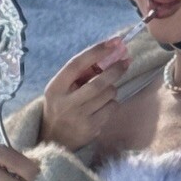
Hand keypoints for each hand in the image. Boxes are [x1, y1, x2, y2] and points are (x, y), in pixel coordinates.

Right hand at [39, 35, 131, 152]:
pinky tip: (102, 105)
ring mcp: (79, 117)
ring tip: (105, 89)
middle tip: (126, 60)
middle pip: (98, 83)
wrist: (54, 138)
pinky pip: (111, 108)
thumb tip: (111, 53)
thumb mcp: (62, 87)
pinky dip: (111, 102)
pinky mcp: (91, 129)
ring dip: (112, 88)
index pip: (77, 64)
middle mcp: (66, 103)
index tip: (114, 42)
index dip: (97, 51)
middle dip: (115, 70)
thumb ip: (81, 72)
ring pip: (108, 95)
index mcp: (55, 87)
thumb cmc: (61, 104)